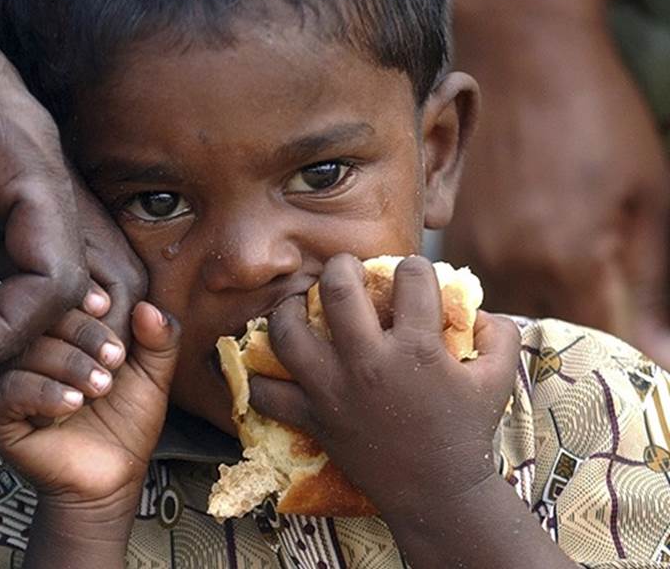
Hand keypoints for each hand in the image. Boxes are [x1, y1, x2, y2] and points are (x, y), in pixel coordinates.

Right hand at [0, 302, 178, 505]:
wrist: (111, 478)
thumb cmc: (126, 423)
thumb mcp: (153, 376)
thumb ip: (160, 340)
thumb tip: (148, 307)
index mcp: (59, 331)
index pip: (61, 296)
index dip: (84, 297)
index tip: (109, 309)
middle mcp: (28, 349)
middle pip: (43, 319)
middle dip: (85, 333)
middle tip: (115, 360)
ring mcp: (9, 380)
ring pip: (28, 351)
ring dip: (70, 365)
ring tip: (100, 388)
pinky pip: (10, 389)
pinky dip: (45, 392)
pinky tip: (72, 404)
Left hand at [248, 255, 519, 516]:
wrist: (436, 494)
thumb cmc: (467, 433)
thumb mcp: (499, 380)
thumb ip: (501, 336)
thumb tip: (482, 308)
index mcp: (417, 348)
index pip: (411, 279)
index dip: (414, 267)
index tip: (410, 273)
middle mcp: (369, 362)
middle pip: (339, 290)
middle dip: (340, 267)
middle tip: (343, 269)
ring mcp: (334, 390)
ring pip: (288, 332)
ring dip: (289, 310)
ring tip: (299, 307)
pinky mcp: (312, 418)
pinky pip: (267, 394)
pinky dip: (259, 380)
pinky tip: (267, 366)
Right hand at [448, 0, 669, 364]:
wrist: (527, 60)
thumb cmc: (598, 119)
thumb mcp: (647, 199)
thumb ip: (647, 283)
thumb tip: (657, 350)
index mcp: (572, 260)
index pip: (599, 342)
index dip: (621, 359)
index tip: (635, 367)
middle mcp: (517, 265)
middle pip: (543, 340)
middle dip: (565, 349)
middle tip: (579, 336)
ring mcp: (480, 250)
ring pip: (499, 317)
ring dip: (524, 323)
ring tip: (541, 314)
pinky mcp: (454, 232)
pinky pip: (475, 284)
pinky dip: (495, 293)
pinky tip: (514, 279)